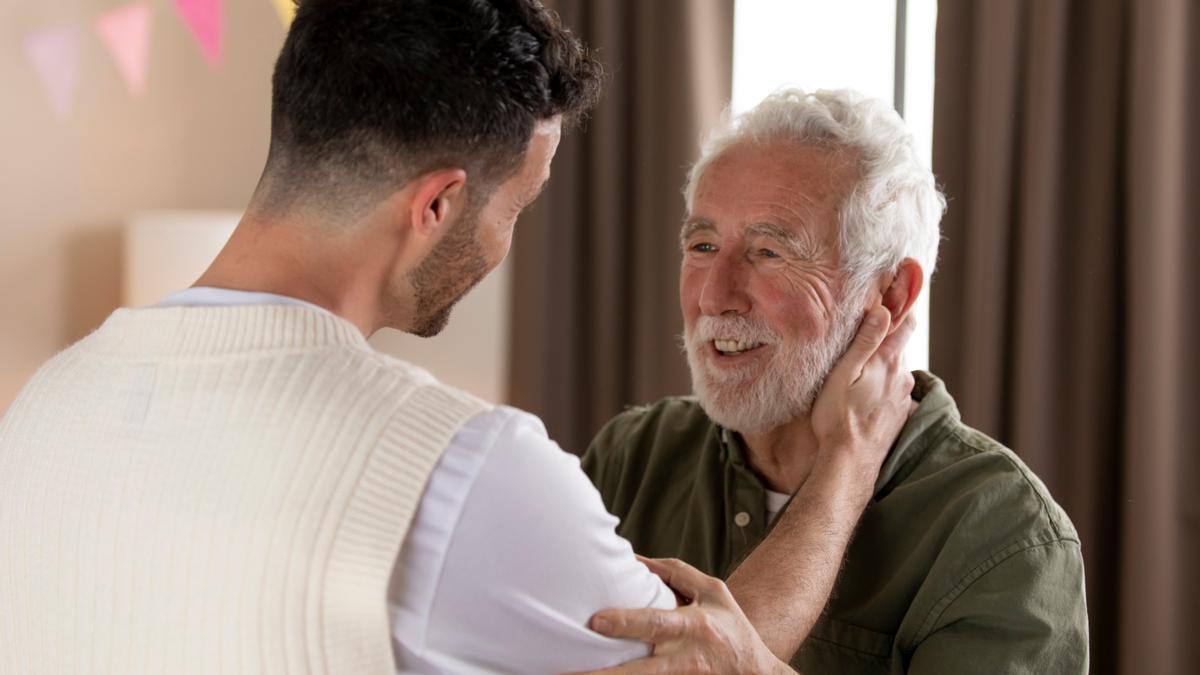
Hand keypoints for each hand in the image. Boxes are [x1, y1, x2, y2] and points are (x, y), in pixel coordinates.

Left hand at [566, 557, 792, 674]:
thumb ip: (675, 573)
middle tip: (568, 672)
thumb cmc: (732, 627)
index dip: (625, 622)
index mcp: (693, 626)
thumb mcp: (713, 591)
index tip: (595, 621)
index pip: (655, 624)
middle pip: (639, 671)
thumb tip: (634, 559)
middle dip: (604, 674)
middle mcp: (685, 658)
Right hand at [810, 305, 915, 482]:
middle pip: (899, 346)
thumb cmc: (838, 418)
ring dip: (882, 364)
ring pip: (895, 370)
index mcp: (888, 362)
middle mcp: (902, 378)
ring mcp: (903, 398)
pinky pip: (893, 391)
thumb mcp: (843, 375)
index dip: (903, 306)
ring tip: (860, 368)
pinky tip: (864, 395)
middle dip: (886, 336)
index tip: (898, 290)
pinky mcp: (899, 415)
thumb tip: (882, 310)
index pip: (905, 324)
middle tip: (867, 329)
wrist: (850, 463)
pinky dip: (882, 386)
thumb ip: (864, 342)